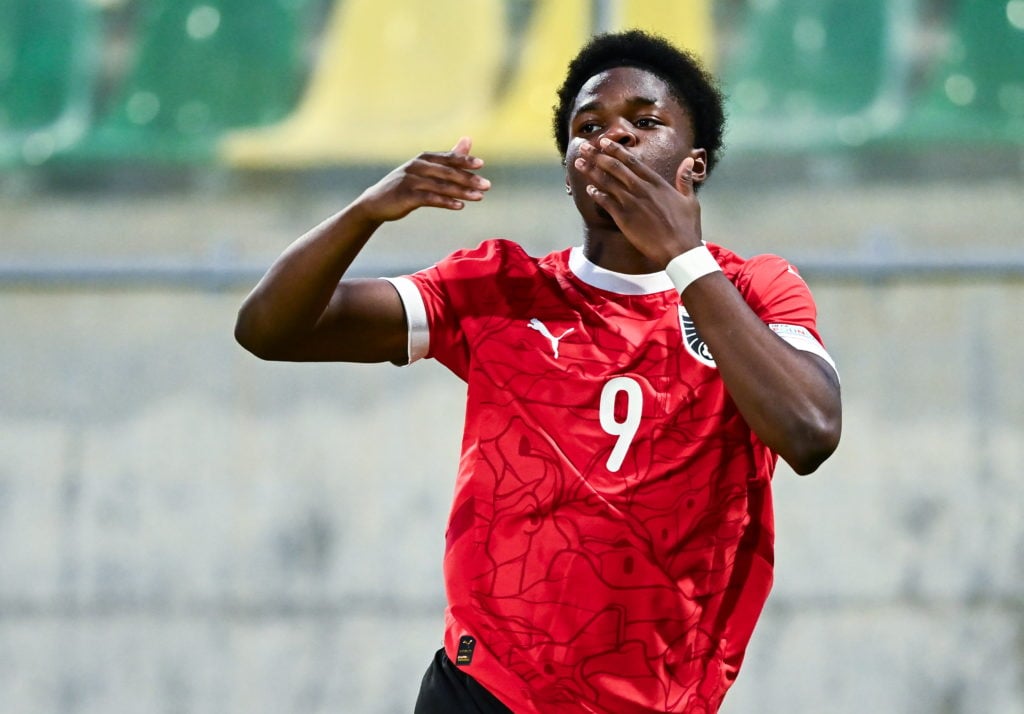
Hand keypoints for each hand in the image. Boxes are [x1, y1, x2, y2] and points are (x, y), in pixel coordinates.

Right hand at [354, 137, 490, 223]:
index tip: (481, 164)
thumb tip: (468, 139)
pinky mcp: (407, 196)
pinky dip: (446, 202)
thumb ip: (449, 157)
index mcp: (423, 158)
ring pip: (442, 186)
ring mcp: (411, 181)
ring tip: (480, 197)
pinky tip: (460, 206)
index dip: (464, 160)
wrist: (376, 203)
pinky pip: (430, 199)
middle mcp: (417, 167)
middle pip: (448, 172)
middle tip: (487, 185)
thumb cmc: (406, 185)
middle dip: (469, 178)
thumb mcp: (426, 169)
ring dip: (462, 192)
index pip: (448, 158)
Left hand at [575, 138, 701, 265]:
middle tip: (585, 147)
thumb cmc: (686, 227)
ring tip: (579, 163)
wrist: (679, 250)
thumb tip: (689, 160)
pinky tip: (588, 189)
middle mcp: (642, 189)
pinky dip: (596, 194)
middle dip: (598, 155)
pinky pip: (606, 202)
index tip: (604, 142)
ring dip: (591, 171)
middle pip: (615, 167)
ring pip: (607, 182)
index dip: (616, 150)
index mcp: (657, 183)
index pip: (632, 161)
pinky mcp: (624, 218)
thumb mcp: (690, 200)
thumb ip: (685, 179)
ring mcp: (632, 203)